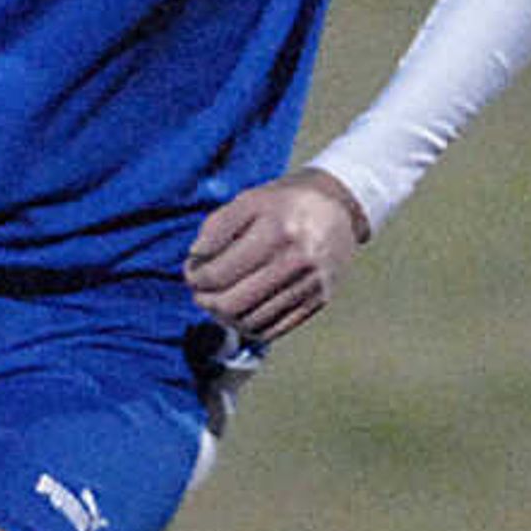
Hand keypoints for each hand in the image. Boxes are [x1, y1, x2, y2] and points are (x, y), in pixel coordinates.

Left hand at [182, 170, 365, 346]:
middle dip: (206, 301)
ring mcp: (311, 284)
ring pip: (252, 322)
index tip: (190, 272)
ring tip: (215, 303)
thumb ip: (216, 227)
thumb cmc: (284, 203)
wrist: (339, 208)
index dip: (195, 278)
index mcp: (277, 230)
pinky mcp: (319, 300)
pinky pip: (275, 329)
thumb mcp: (249, 200)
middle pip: (233, 303)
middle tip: (199, 293)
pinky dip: (249, 328)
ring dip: (224, 318)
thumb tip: (196, 260)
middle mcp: (298, 260)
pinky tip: (237, 315)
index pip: (219, 273)